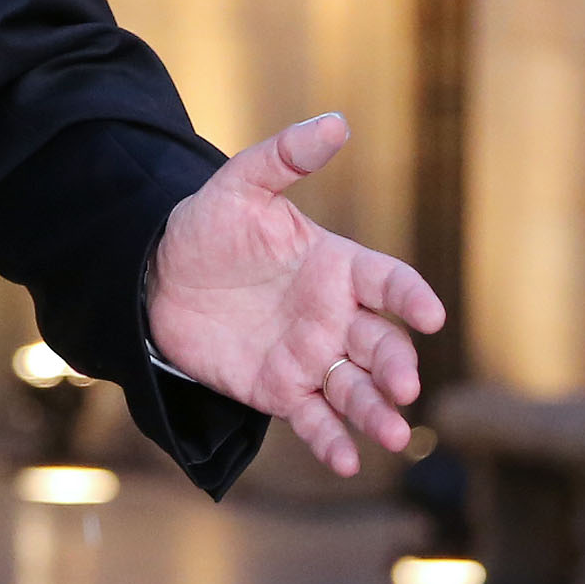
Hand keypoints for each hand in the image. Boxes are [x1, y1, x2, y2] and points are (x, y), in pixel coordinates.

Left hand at [147, 112, 446, 477]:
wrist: (155, 277)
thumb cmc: (207, 226)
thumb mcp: (239, 186)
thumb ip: (284, 156)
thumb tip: (337, 122)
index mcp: (338, 267)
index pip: (389, 282)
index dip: (411, 297)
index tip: (429, 314)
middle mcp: (336, 318)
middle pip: (382, 345)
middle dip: (398, 366)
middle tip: (403, 385)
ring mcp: (312, 358)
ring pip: (357, 390)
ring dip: (378, 413)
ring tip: (392, 434)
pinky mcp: (282, 391)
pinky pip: (316, 421)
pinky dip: (334, 442)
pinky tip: (348, 461)